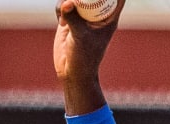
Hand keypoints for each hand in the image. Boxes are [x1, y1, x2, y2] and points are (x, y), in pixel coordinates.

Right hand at [53, 0, 123, 114]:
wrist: (71, 71)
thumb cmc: (83, 57)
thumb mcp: (80, 36)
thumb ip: (73, 18)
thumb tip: (67, 2)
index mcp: (108, 19)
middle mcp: (96, 15)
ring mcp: (82, 17)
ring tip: (65, 14)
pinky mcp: (69, 20)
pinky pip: (64, 5)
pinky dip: (60, 8)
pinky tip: (61, 22)